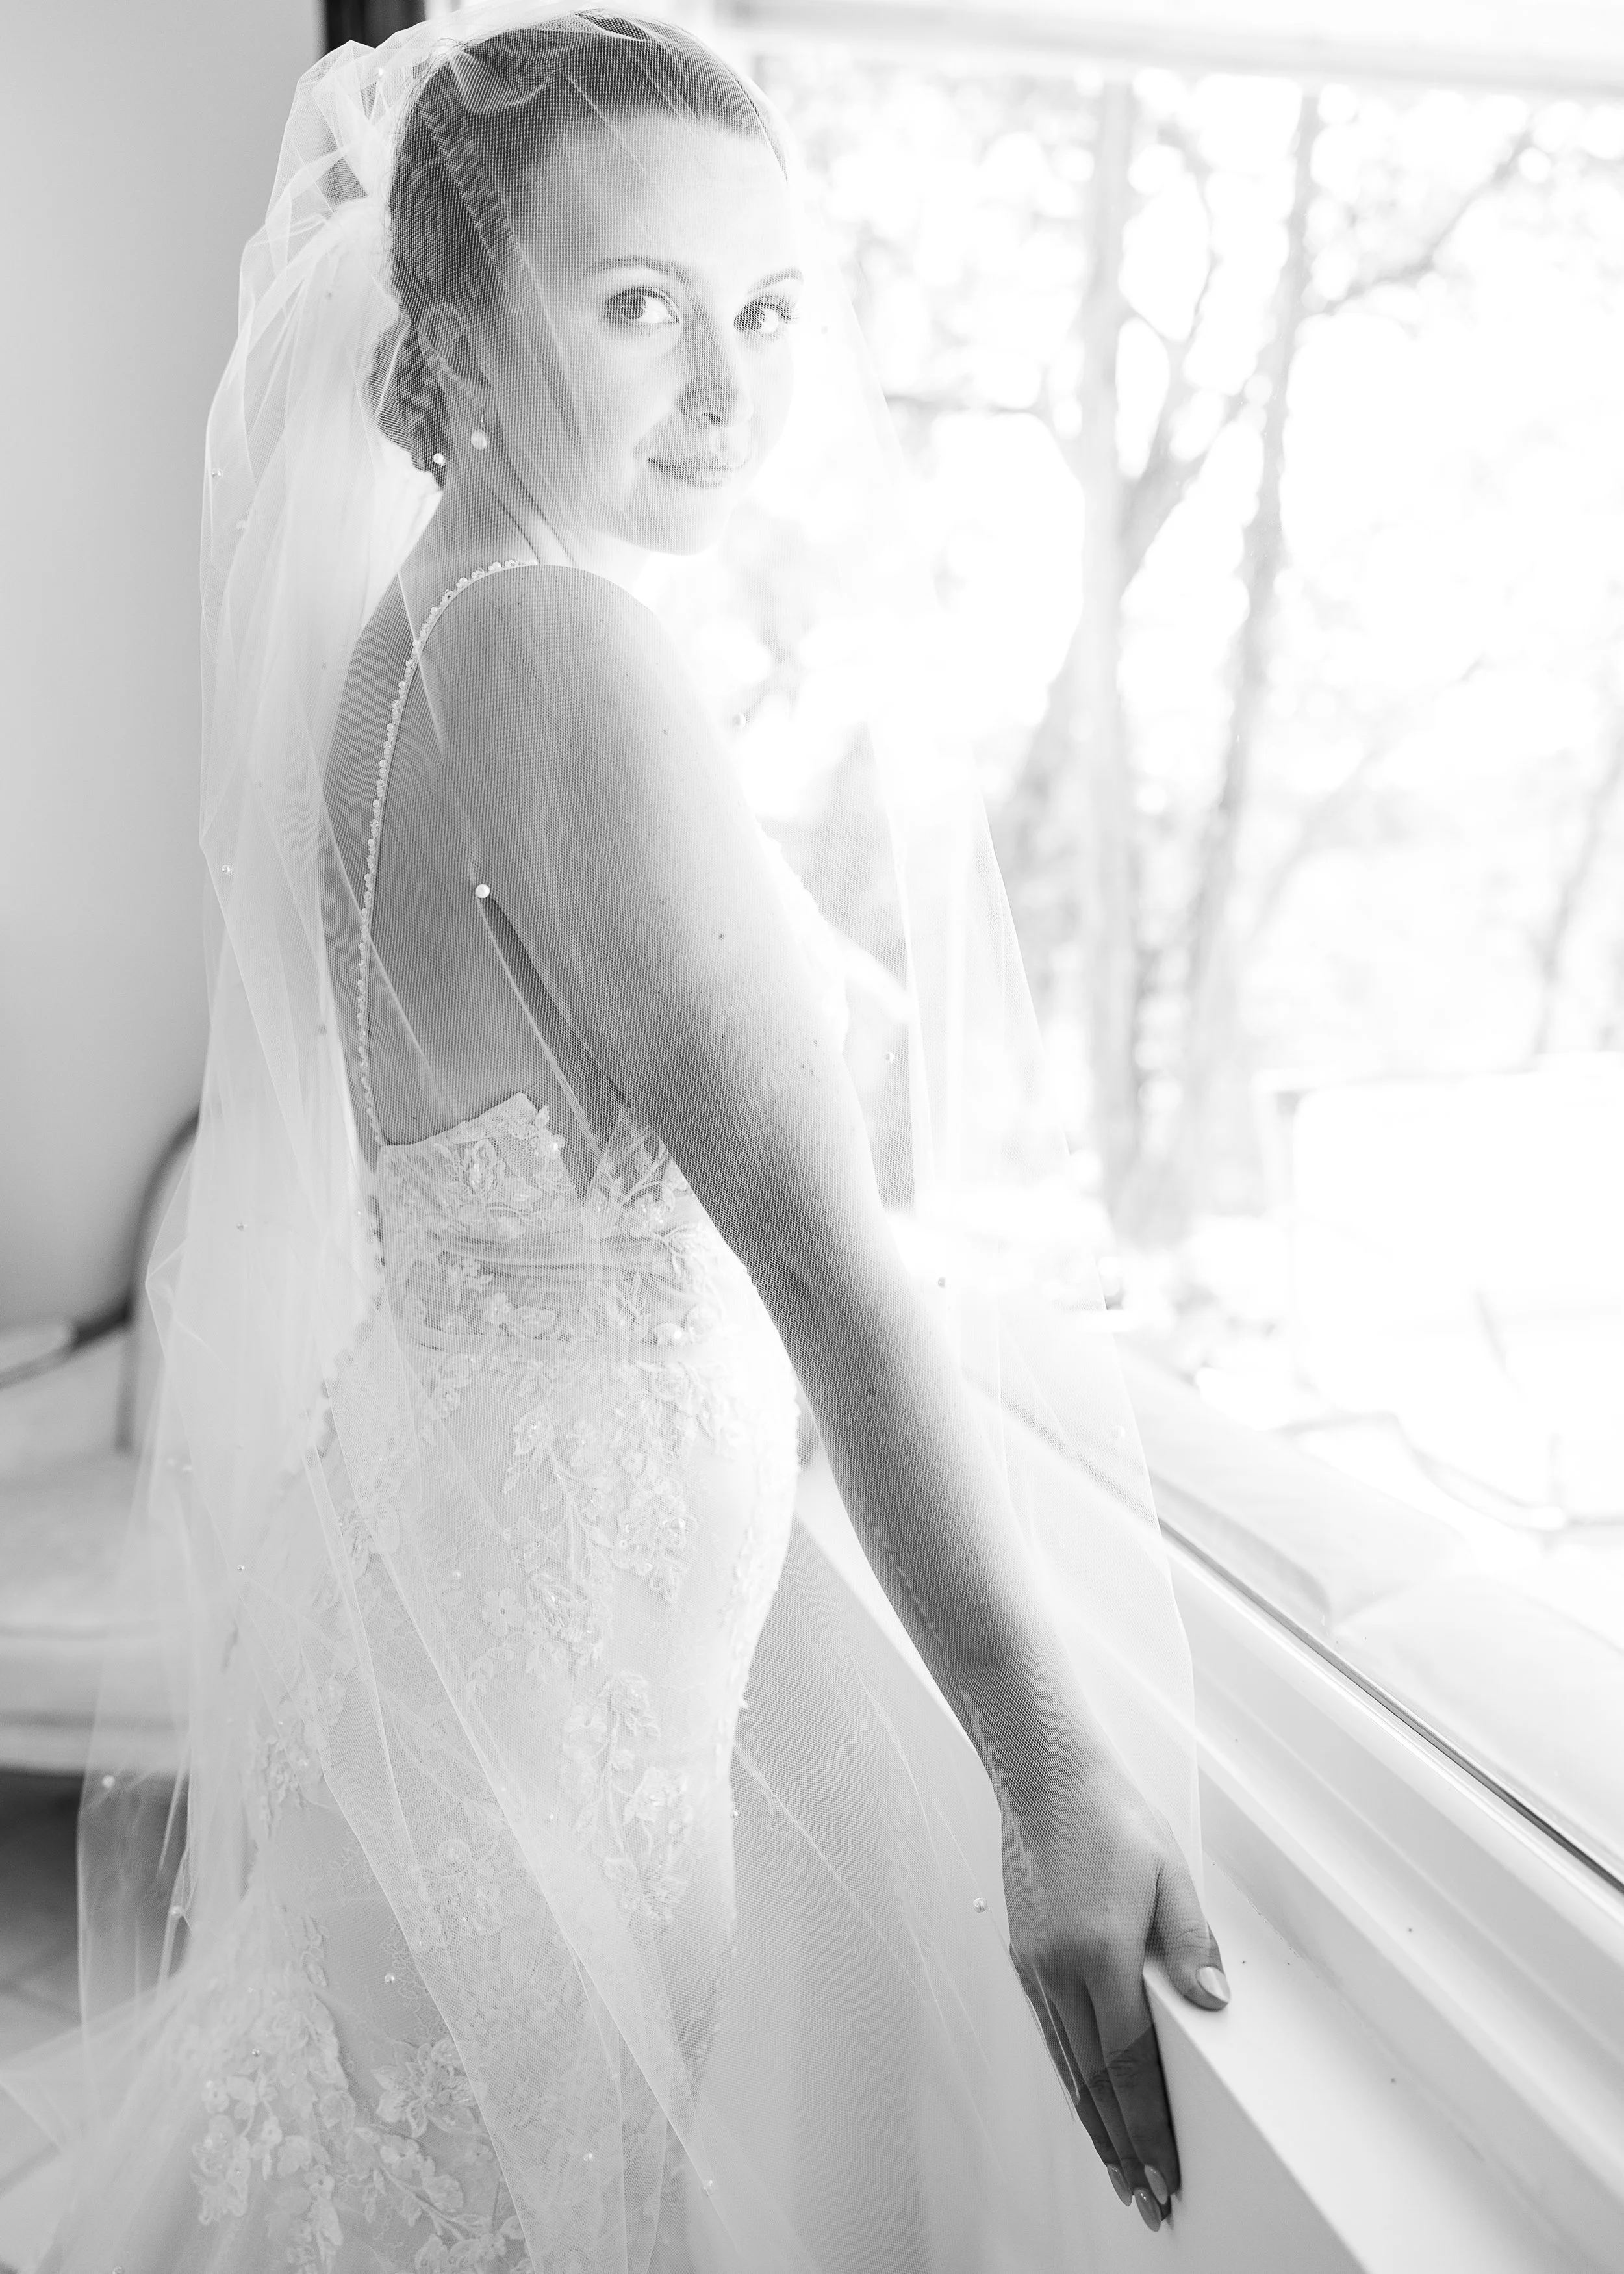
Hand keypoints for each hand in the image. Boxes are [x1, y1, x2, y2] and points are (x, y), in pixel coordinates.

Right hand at [1002, 1750, 1229, 2231]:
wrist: (1045, 1778)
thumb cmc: (1110, 1816)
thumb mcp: (1170, 1871)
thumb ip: (1190, 1941)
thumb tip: (1214, 2001)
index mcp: (1100, 1951)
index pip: (1131, 2062)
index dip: (1149, 2126)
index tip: (1164, 2171)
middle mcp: (1060, 1968)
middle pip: (1095, 2080)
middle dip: (1123, 2146)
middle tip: (1145, 2197)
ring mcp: (1036, 1966)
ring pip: (1069, 2066)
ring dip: (1095, 2124)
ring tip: (1118, 2170)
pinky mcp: (1025, 1957)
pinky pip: (1052, 2036)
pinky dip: (1072, 2081)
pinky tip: (1086, 2103)